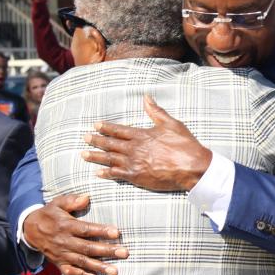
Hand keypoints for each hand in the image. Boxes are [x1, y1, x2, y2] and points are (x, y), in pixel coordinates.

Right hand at [22, 194, 126, 274]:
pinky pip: (70, 271)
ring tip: (115, 271)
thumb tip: (87, 197)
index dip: (101, 231)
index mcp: (66, 226)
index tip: (117, 233)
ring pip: (82, 262)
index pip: (86, 229)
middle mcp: (65, 241)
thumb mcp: (57, 203)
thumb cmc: (49, 214)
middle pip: (88, 247)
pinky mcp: (59, 262)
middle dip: (107, 251)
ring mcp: (62, 254)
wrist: (30, 230)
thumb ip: (71, 200)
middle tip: (124, 253)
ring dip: (99, 267)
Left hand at [82, 95, 211, 191]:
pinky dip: (106, 173)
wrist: (191, 167)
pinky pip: (117, 175)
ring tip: (84, 155)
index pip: (119, 130)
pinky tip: (98, 173)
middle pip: (110, 144)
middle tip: (84, 138)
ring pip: (109, 159)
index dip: (106, 127)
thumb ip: (156, 111)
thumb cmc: (184, 145)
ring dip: (96, 156)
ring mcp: (134, 163)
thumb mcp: (171, 123)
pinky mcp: (136, 177)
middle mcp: (134, 149)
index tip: (95, 125)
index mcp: (142, 135)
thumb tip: (146, 97)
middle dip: (96, 140)